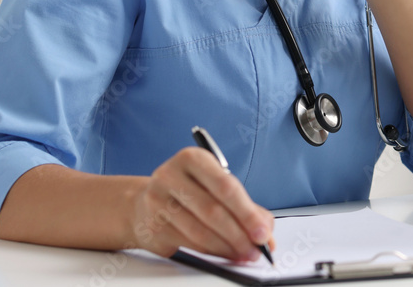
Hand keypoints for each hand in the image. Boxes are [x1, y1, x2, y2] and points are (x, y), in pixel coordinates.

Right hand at [129, 147, 274, 260]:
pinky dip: (211, 252)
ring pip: (200, 231)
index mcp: (193, 158)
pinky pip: (189, 244)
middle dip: (240, 234)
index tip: (263, 232)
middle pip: (213, 210)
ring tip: (243, 254)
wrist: (145, 204)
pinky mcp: (153, 226)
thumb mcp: (216, 187)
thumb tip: (266, 232)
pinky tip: (224, 254)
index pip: (226, 186)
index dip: (247, 213)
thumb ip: (245, 207)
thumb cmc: (189, 193)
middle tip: (257, 248)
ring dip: (227, 247)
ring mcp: (158, 200)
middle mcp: (171, 175)